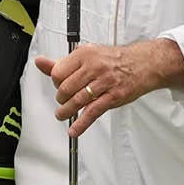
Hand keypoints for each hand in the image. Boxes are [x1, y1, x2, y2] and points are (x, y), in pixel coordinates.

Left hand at [34, 40, 183, 136]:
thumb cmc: (114, 60)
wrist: (143, 63)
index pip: (58, 72)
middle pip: (65, 88)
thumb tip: (40, 63)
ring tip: (62, 115)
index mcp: (85, 54)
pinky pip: (92, 112)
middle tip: (63, 101)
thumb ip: (62, 62)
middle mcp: (94, 67)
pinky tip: (74, 130)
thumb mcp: (87, 55)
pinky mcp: (113, 97)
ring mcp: (104, 82)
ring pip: (77, 101)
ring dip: (66, 112)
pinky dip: (81, 124)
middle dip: (61, 98)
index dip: (55, 82)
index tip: (59, 86)